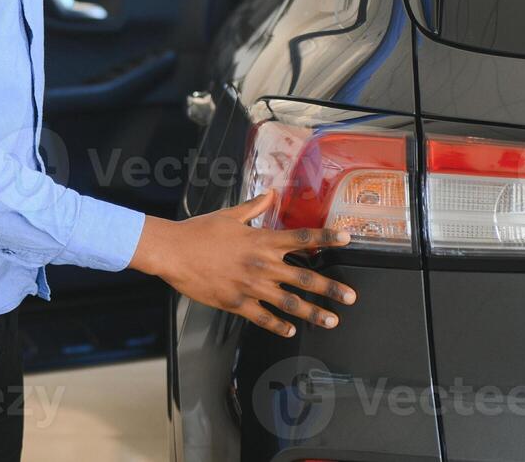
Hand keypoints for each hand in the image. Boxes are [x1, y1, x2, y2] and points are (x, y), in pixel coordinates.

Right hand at [128, 190, 356, 337]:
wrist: (173, 251)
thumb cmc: (199, 231)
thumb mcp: (229, 215)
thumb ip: (254, 207)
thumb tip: (271, 194)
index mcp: (261, 240)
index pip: (302, 238)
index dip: (327, 238)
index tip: (348, 239)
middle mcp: (262, 264)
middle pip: (304, 276)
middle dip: (331, 288)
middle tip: (350, 297)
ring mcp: (251, 286)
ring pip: (289, 302)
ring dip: (313, 312)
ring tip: (331, 320)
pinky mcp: (237, 303)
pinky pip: (264, 317)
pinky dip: (279, 325)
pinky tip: (291, 330)